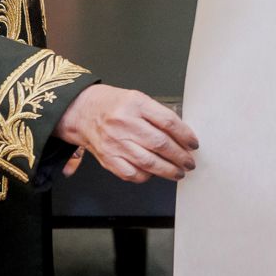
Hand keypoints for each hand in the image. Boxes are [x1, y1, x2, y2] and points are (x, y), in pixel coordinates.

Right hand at [53, 84, 198, 181]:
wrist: (82, 112)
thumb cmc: (113, 106)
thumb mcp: (137, 99)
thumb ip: (158, 115)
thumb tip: (181, 135)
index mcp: (135, 104)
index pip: (168, 122)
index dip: (185, 135)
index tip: (193, 143)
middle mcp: (125, 123)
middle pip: (160, 144)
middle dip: (180, 157)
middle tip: (189, 162)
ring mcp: (115, 143)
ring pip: (149, 163)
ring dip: (168, 170)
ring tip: (178, 172)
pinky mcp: (108, 159)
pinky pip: (132, 174)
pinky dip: (147, 177)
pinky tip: (154, 173)